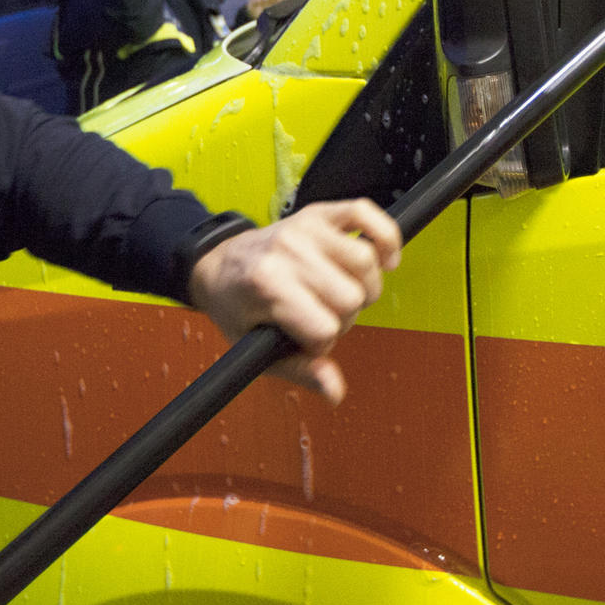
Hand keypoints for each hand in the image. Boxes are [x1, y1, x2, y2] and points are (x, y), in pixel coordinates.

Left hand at [187, 200, 402, 403]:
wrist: (219, 265)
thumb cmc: (236, 306)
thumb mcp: (254, 347)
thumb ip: (299, 370)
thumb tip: (335, 391)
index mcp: (266, 284)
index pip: (326, 329)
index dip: (320, 343)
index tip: (303, 337)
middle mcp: (287, 250)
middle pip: (351, 298)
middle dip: (342, 318)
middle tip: (320, 316)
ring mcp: (305, 227)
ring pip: (366, 262)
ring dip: (364, 286)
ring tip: (343, 292)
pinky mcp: (320, 213)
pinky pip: (368, 214)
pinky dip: (385, 238)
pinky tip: (383, 260)